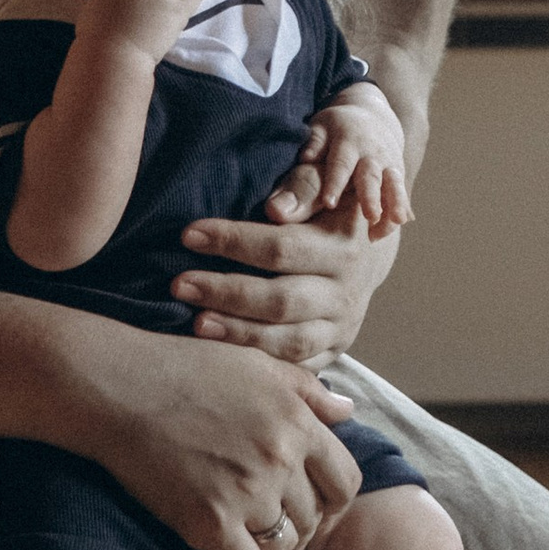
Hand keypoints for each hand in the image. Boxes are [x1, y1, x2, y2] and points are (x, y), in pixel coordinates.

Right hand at [74, 326, 359, 549]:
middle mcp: (280, 459)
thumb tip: (349, 411)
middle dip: (296, 521)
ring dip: (270, 548)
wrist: (116, 387)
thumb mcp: (256, 364)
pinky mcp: (208, 523)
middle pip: (313, 517)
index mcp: (297, 421)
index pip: (344, 481)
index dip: (332, 497)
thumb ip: (308, 390)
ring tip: (247, 539)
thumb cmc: (183, 368)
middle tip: (268, 519)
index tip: (310, 501)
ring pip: (284, 546)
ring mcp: (246, 494)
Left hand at [171, 201, 398, 365]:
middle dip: (226, 293)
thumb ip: (302, 189)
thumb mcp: (326, 182)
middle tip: (179, 284)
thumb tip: (275, 209)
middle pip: (282, 300)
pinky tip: (223, 355)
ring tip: (196, 323)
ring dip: (239, 334)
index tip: (188, 234)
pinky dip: (260, 363)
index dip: (233, 241)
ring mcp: (341, 327)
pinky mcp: (333, 351)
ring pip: (289, 341)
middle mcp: (346, 292)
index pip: (283, 248)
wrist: (369, 249)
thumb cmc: (330, 207)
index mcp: (345, 247)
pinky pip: (295, 367)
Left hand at [284, 84, 410, 236]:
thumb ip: (314, 142)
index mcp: (348, 141)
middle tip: (370, 216)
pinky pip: (401, 194)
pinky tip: (399, 225)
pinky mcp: (398, 174)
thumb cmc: (336, 128)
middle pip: (371, 177)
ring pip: (393, 184)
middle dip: (371, 197)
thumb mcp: (322, 127)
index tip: (329, 204)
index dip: (336, 183)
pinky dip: (401, 209)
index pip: (341, 164)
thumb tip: (306, 158)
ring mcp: (388, 163)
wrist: (372, 117)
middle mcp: (372, 153)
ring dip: (395, 203)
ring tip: (397, 221)